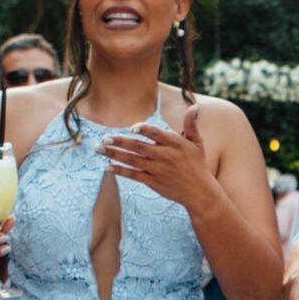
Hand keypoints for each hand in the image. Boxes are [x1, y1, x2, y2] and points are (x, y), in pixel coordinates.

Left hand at [98, 107, 218, 209]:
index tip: (131, 128)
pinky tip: (107, 167)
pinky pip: (133, 175)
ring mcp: (157, 170)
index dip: (143, 130)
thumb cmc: (198, 165)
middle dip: (120, 142)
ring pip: (132, 160)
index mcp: (175, 143)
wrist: (200, 192)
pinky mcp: (153, 182)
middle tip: (104, 138)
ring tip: (99, 149)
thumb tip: (194, 106)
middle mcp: (165, 156)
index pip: (156, 133)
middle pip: (138, 147)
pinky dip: (120, 171)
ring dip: (114, 154)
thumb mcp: (197, 143)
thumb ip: (191, 124)